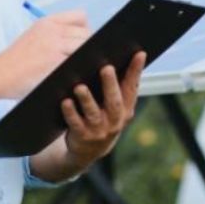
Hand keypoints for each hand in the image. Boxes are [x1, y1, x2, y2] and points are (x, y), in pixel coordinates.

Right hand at [0, 10, 90, 99]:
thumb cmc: (16, 61)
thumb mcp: (33, 36)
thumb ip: (54, 34)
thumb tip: (80, 40)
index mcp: (47, 22)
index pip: (80, 17)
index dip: (84, 30)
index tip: (81, 43)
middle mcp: (52, 30)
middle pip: (87, 33)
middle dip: (87, 47)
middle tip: (80, 61)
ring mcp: (55, 46)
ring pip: (85, 47)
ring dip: (85, 58)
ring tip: (77, 69)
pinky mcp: (56, 62)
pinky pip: (78, 62)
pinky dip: (79, 69)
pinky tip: (73, 77)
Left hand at [60, 51, 146, 168]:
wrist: (89, 150)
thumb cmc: (103, 116)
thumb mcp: (115, 104)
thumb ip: (118, 85)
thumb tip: (117, 54)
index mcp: (126, 108)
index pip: (132, 87)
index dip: (136, 70)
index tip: (139, 53)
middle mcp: (115, 120)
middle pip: (114, 101)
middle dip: (110, 84)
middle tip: (106, 67)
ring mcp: (99, 129)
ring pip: (93, 113)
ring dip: (87, 99)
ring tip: (80, 86)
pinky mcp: (82, 136)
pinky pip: (75, 124)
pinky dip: (70, 113)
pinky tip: (65, 101)